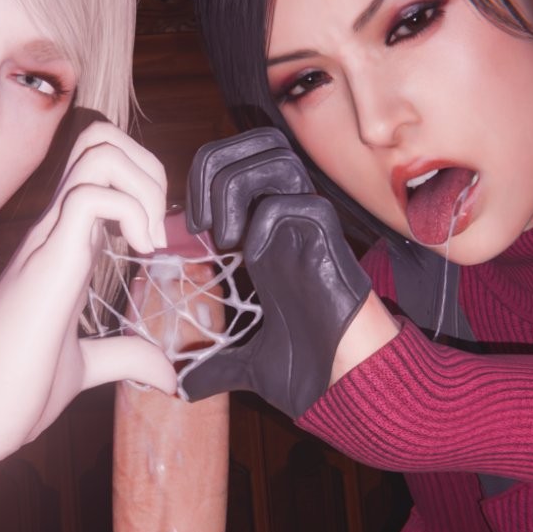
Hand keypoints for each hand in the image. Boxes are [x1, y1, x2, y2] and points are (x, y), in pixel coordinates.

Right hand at [0, 121, 176, 471]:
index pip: (97, 166)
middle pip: (97, 138)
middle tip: (160, 224)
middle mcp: (50, 230)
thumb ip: (122, 355)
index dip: (140, 179)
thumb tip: (167, 371)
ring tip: (151, 239)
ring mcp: (45, 240)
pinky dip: (131, 210)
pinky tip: (141, 253)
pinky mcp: (47, 262)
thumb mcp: (84, 367)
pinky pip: (90, 195)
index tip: (157, 234)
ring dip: (143, 182)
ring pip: (96, 151)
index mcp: (59, 245)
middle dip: (147, 164)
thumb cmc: (14, 392)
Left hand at [182, 129, 370, 418]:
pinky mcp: (331, 242)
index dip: (202, 177)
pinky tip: (252, 258)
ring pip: (276, 157)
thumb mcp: (248, 363)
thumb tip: (183, 387)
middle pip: (254, 141)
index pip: (235, 161)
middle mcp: (289, 220)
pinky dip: (265, 220)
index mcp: (267, 234)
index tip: (188, 230)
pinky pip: (298, 202)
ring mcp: (310, 228)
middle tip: (200, 223)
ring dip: (234, 189)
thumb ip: (215, 366)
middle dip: (212, 168)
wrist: (349, 390)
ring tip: (224, 239)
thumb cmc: (311, 370)